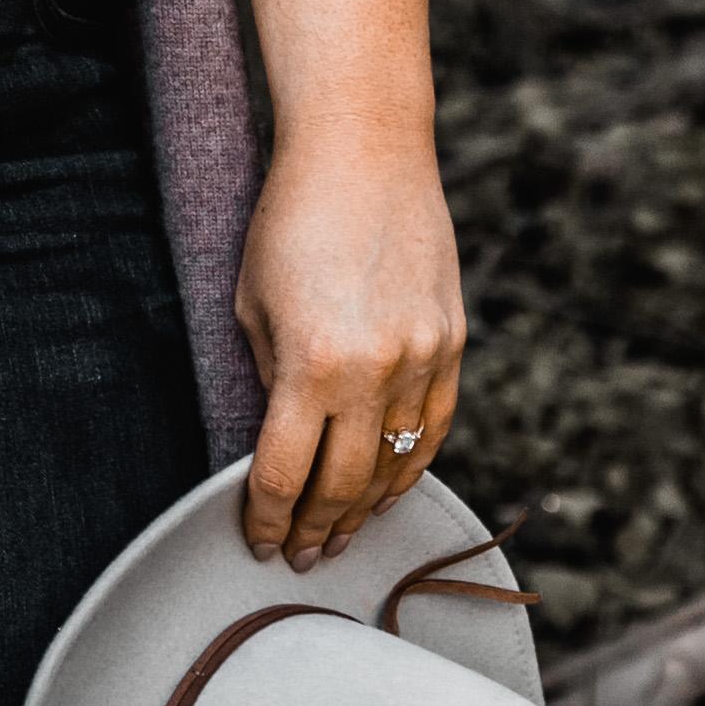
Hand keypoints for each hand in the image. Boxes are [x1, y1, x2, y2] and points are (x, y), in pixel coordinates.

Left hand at [233, 118, 466, 568]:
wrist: (364, 151)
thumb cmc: (290, 218)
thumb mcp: (253, 302)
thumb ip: (270, 378)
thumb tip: (284, 439)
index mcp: (312, 364)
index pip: (287, 473)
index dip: (269, 517)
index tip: (259, 539)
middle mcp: (374, 372)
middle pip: (343, 485)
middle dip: (317, 529)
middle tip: (300, 555)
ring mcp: (421, 360)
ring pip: (395, 466)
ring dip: (365, 510)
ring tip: (341, 536)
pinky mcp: (450, 344)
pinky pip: (433, 430)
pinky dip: (410, 468)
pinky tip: (389, 490)